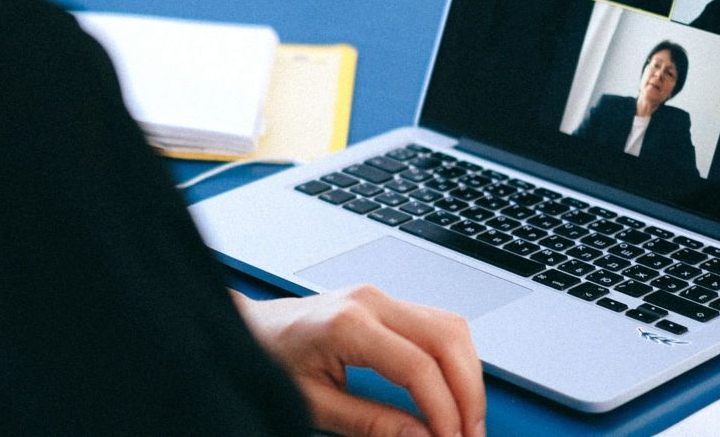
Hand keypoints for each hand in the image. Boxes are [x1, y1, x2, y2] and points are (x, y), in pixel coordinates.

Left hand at [232, 285, 484, 436]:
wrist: (248, 329)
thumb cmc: (269, 359)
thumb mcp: (314, 404)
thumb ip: (371, 424)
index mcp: (348, 323)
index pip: (418, 366)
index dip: (444, 410)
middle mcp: (370, 301)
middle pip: (447, 340)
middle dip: (468, 393)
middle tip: (471, 435)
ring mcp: (379, 297)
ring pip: (450, 327)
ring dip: (467, 374)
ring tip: (466, 420)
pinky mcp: (384, 303)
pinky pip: (437, 324)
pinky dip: (454, 359)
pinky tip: (452, 391)